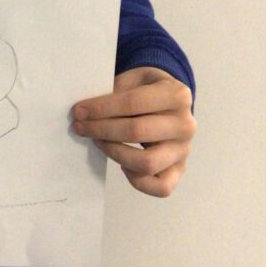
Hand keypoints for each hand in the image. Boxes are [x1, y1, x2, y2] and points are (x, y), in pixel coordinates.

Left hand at [71, 67, 194, 197]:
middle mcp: (186, 124)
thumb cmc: (146, 88)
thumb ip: (114, 92)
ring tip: (98, 142)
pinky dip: (137, 180)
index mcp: (177, 95)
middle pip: (137, 131)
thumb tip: (85, 113)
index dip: (102, 108)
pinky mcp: (180, 170)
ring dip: (114, 153)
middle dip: (101, 129)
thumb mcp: (134, 79)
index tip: (79, 111)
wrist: (170, 101)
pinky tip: (123, 164)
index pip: (133, 103)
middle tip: (80, 127)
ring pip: (147, 163)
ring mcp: (184, 150)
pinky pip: (161, 187)